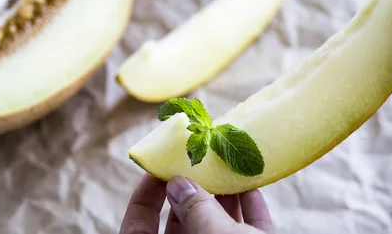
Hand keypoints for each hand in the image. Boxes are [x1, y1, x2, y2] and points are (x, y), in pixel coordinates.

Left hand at [119, 173, 273, 233]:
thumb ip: (195, 211)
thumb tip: (178, 184)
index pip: (138, 229)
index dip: (145, 198)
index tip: (160, 170)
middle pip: (181, 228)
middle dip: (192, 193)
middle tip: (200, 164)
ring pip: (216, 232)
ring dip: (223, 200)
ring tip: (228, 170)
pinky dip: (250, 216)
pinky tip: (253, 190)